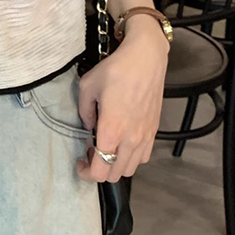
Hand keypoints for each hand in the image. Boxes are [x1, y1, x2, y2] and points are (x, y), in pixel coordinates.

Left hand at [75, 15, 168, 183]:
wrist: (145, 59)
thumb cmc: (115, 70)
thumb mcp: (87, 86)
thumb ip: (84, 112)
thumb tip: (89, 126)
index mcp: (111, 130)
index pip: (100, 171)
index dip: (86, 173)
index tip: (80, 161)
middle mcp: (130, 139)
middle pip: (115, 175)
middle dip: (99, 170)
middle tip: (90, 151)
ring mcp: (145, 137)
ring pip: (130, 169)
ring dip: (115, 165)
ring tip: (106, 147)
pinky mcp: (154, 131)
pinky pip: (143, 157)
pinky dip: (131, 158)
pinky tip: (122, 142)